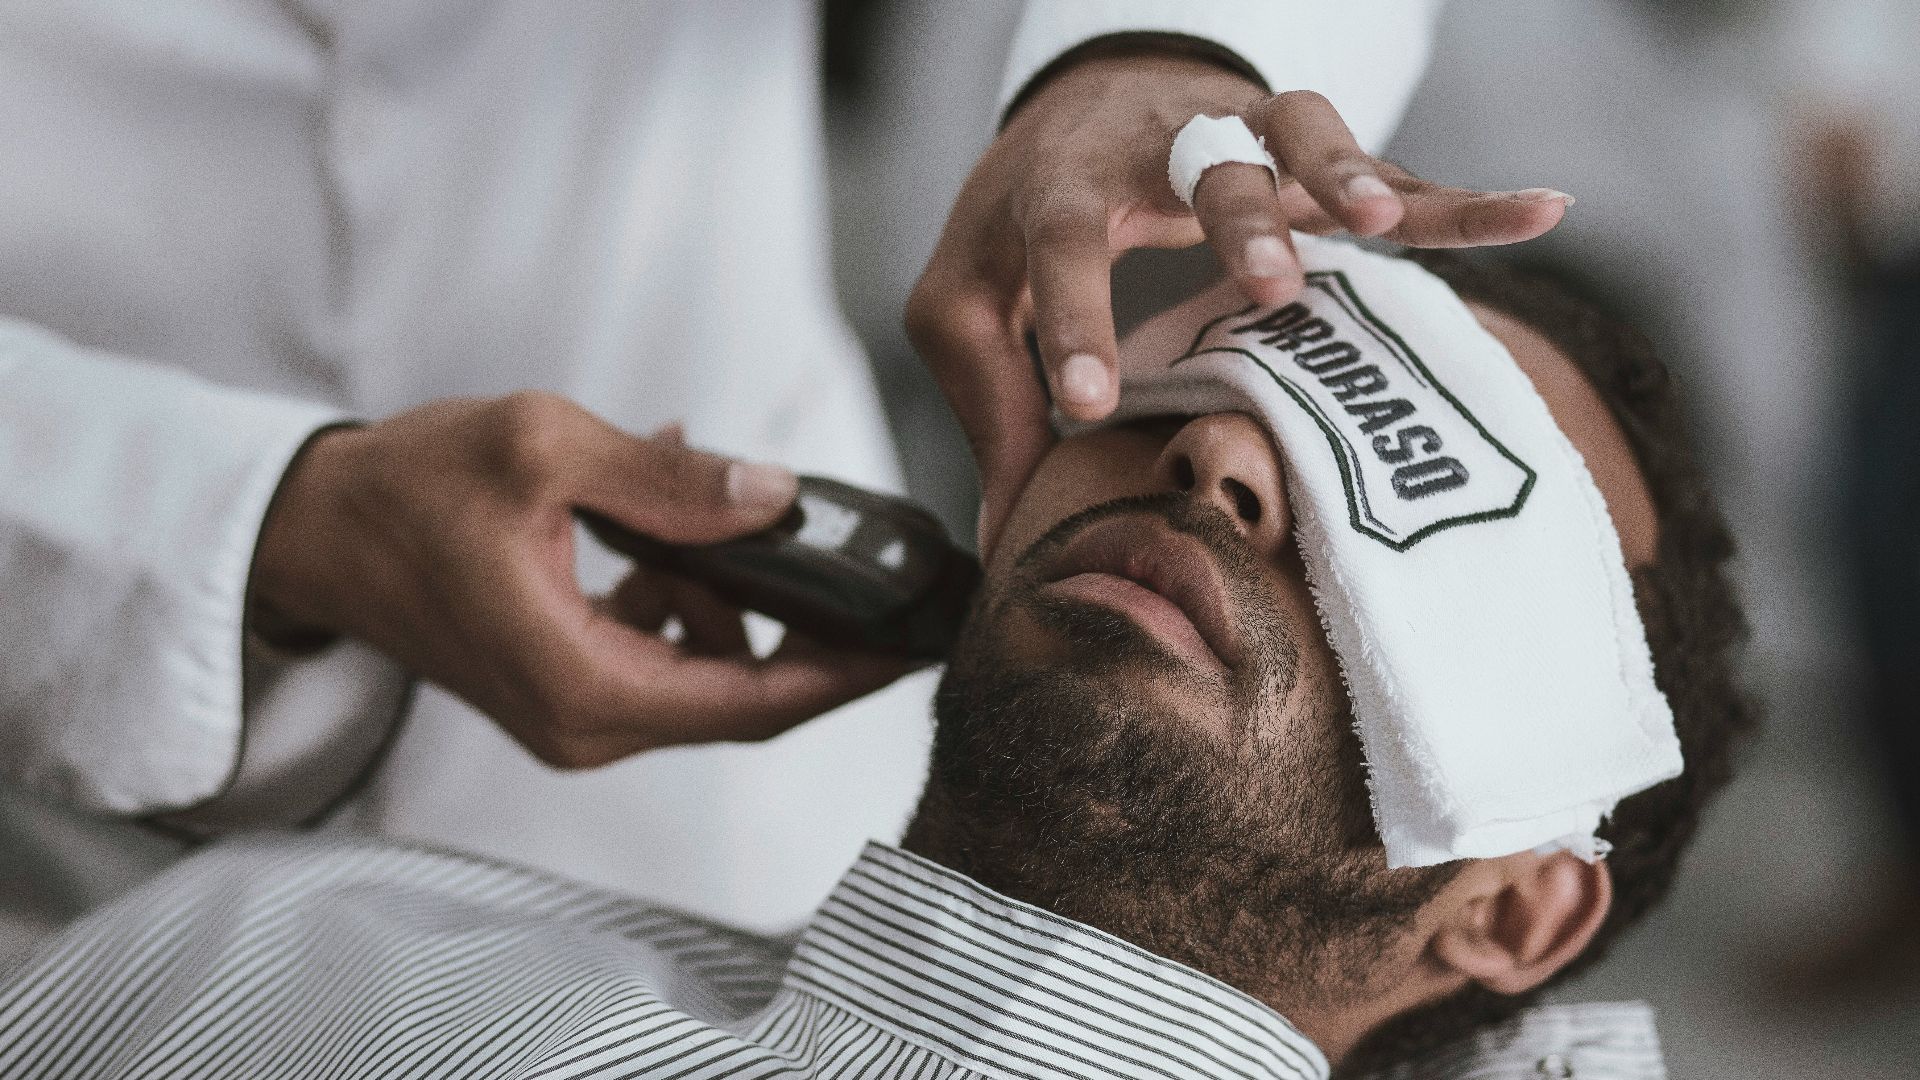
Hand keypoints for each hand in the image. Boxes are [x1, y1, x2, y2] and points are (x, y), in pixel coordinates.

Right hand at [250, 393, 909, 767]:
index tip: (916, 643)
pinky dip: (684, 593)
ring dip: (732, 593)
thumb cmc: (407, 490)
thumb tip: (776, 495)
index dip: (846, 674)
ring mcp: (575, 714)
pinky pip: (662, 651)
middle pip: (743, 696)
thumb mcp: (543, 450)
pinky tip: (664, 522)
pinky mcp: (566, 687)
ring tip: (711, 506)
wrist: (314, 530)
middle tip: (876, 572)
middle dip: (813, 632)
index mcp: (584, 687)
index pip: (753, 703)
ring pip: (706, 668)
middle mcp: (586, 725)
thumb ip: (668, 479)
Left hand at [908, 50, 1574, 554]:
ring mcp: (1240, 138)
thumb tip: (1005, 529)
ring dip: (1348, 172)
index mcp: (1064, 186)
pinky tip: (1540, 210)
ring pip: (1301, 134)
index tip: (1085, 404)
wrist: (1084, 99)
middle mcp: (1158, 145)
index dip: (1074, 319)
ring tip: (1382, 222)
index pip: (1061, 244)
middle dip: (1238, 219)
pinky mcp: (1306, 158)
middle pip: (1203, 164)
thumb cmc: (1019, 217)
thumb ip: (983, 402)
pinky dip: (1462, 195)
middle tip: (1269, 285)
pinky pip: (1396, 168)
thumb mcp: (963, 300)